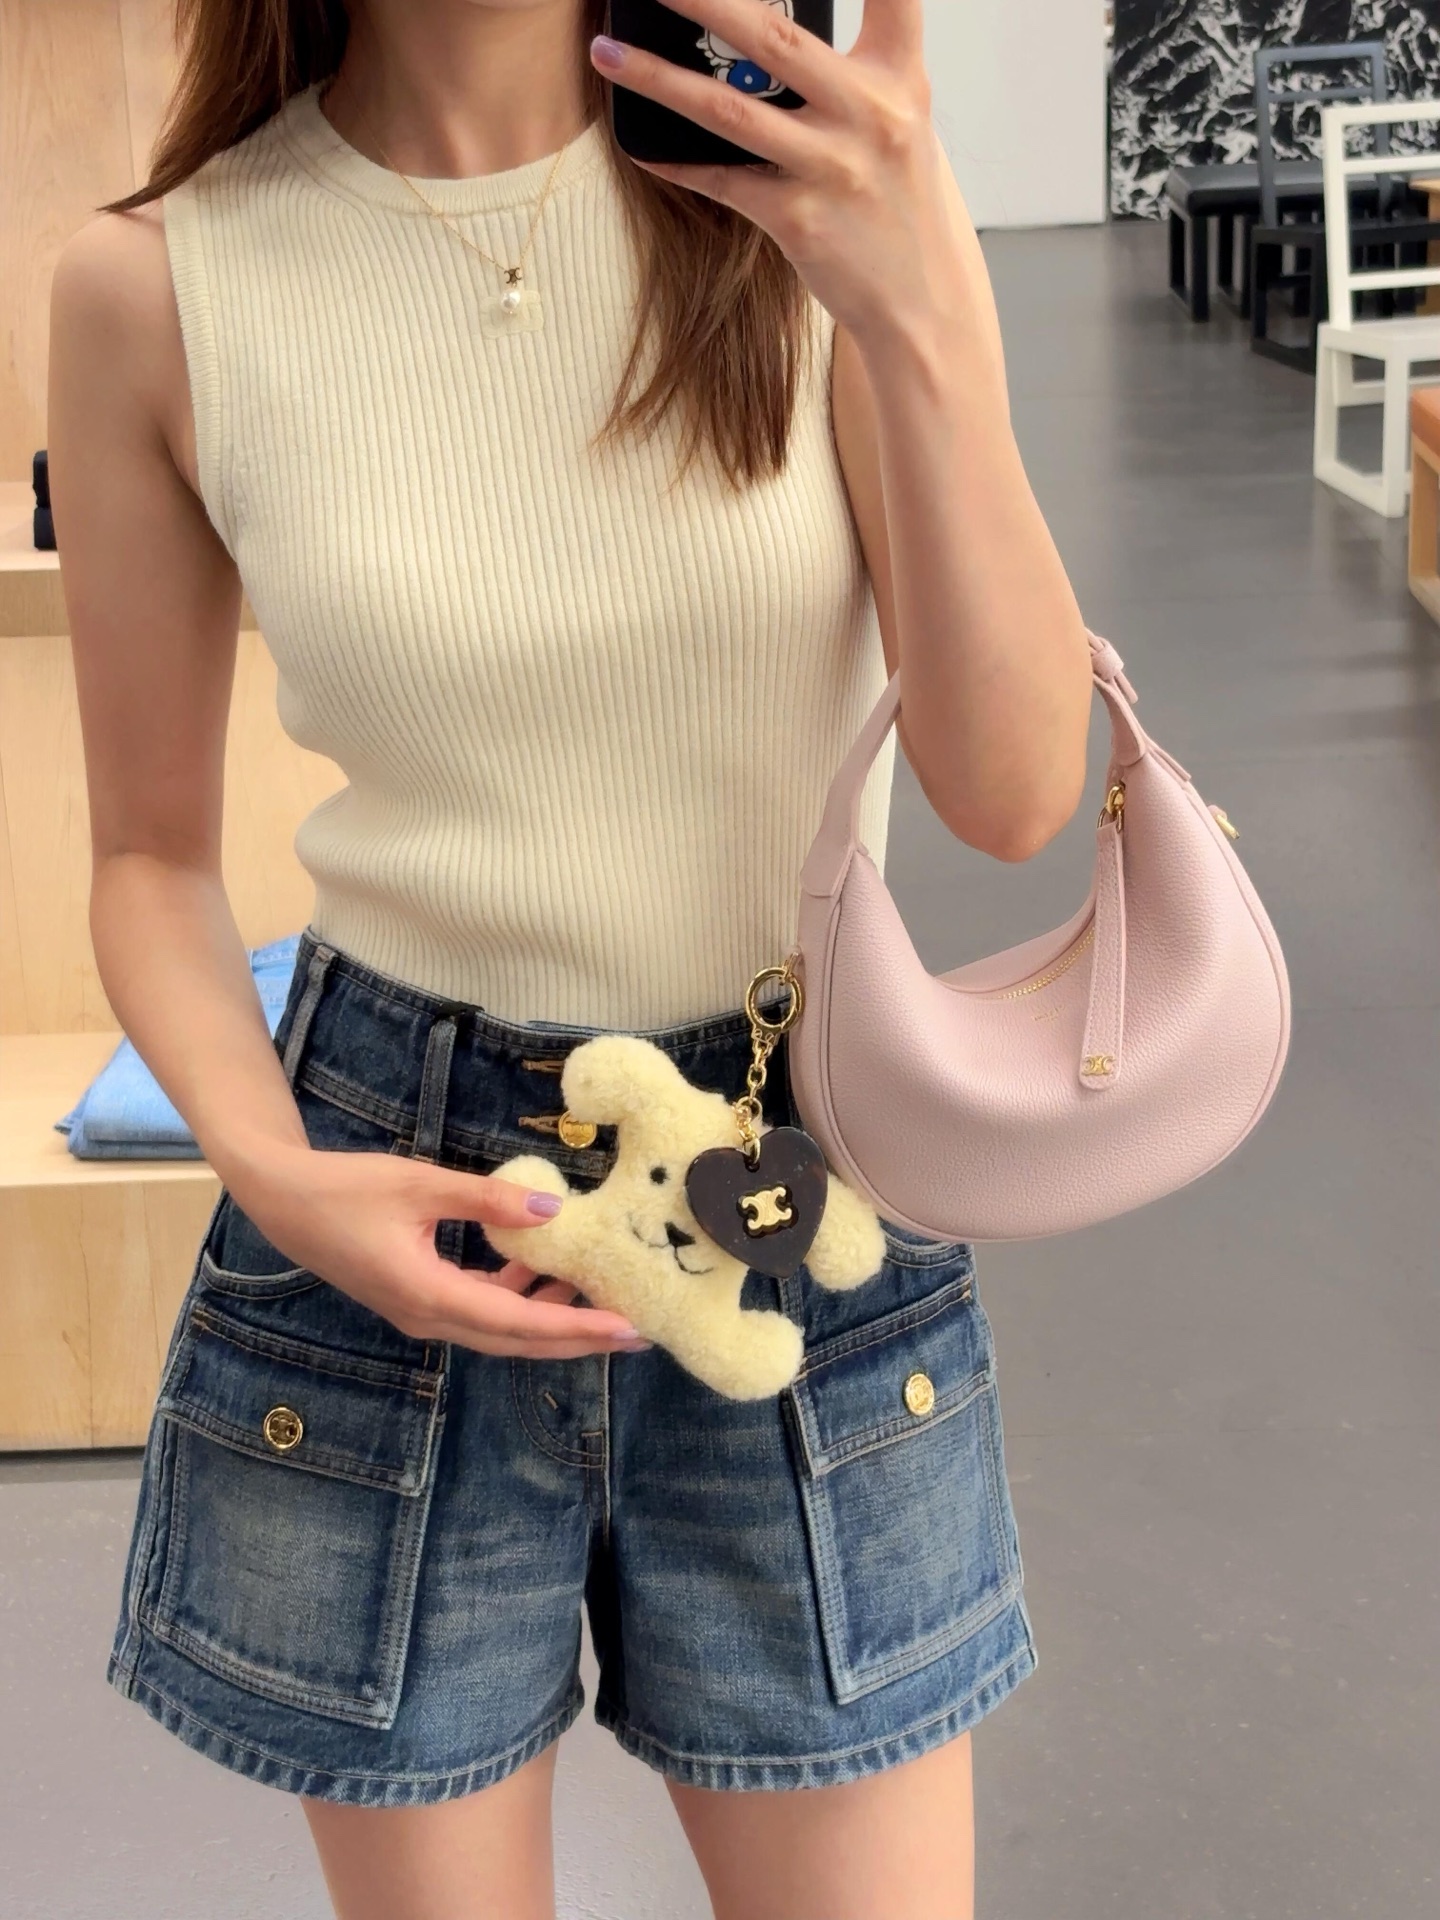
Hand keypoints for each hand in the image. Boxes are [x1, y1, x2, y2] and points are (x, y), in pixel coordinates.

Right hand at [234, 1146, 651, 1358]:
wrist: (283, 1202)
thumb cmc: (345, 1189)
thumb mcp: (420, 1183)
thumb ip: (488, 1199)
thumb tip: (552, 1211)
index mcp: (429, 1296)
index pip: (518, 1322)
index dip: (575, 1327)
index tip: (625, 1328)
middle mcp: (429, 1317)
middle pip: (516, 1340)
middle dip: (577, 1337)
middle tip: (636, 1330)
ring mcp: (421, 1312)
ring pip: (500, 1328)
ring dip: (548, 1316)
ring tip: (601, 1296)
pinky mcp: (417, 1297)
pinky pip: (479, 1309)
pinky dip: (516, 1296)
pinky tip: (541, 1269)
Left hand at [590, 0, 957, 341]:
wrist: (926, 309)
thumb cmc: (908, 212)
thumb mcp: (903, 130)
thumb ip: (852, 82)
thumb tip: (773, 45)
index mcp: (900, 81)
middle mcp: (868, 117)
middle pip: (773, 37)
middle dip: (703, 1)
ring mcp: (831, 169)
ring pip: (728, 109)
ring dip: (658, 78)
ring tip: (607, 53)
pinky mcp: (797, 221)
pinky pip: (722, 180)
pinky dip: (675, 161)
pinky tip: (641, 143)